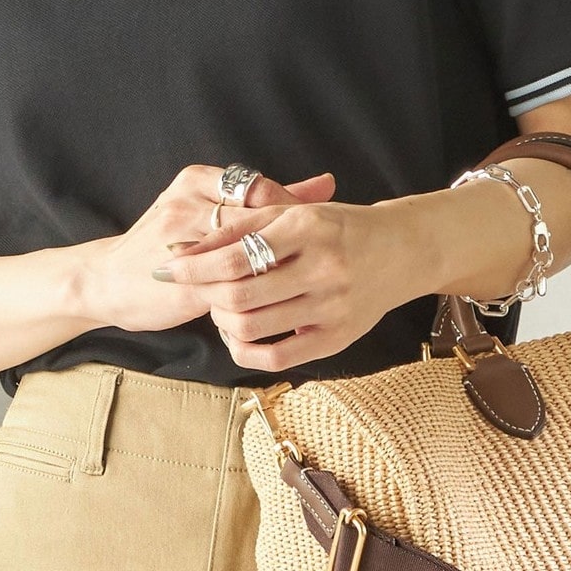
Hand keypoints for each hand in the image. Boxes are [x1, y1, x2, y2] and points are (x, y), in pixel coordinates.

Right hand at [84, 164, 336, 334]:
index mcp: (195, 180)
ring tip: (303, 280)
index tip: (322, 229)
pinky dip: (257, 293)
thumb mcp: (211, 209)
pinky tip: (280, 302)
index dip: (295, 211)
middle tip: (321, 257)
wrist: (107, 280)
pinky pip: (231, 285)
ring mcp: (182, 242)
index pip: (261, 188)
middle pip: (258, 218)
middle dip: (292, 241)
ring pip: (247, 252)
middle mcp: (187, 204)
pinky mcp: (184, 279)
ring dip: (277, 268)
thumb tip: (328, 183)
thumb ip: (271, 198)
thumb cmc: (168, 244)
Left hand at [154, 197, 434, 371]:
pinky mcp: (336, 338)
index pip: (236, 253)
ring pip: (253, 328)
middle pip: (239, 295)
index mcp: (308, 228)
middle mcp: (322, 268)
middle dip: (203, 293)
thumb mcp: (293, 213)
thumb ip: (242, 225)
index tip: (168, 265)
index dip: (195, 263)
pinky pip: (276, 358)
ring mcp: (331, 307)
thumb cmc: (339, 226)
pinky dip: (245, 350)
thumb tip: (185, 247)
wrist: (401, 250)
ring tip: (217, 306)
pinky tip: (237, 334)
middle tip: (190, 287)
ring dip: (221, 320)